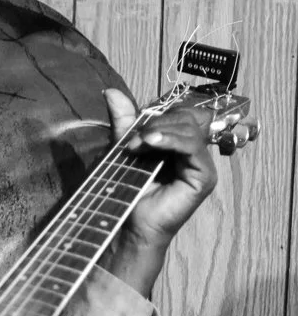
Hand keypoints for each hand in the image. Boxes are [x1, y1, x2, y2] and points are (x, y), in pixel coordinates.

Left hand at [100, 86, 218, 297]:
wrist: (128, 224)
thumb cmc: (125, 190)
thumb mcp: (122, 149)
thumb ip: (124, 122)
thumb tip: (111, 91)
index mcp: (176, 143)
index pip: (174, 114)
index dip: (155, 114)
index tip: (132, 126)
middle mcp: (192, 152)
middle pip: (184, 117)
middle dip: (156, 122)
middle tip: (131, 140)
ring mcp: (200, 164)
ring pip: (189, 128)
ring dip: (160, 131)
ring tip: (138, 144)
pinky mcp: (204, 177)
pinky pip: (193, 146)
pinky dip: (172, 140)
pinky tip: (152, 143)